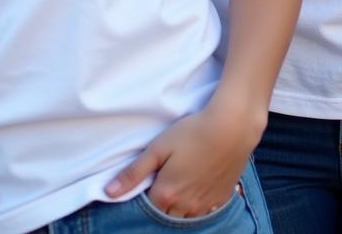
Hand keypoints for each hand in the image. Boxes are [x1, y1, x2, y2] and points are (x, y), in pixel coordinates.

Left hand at [104, 105, 259, 217]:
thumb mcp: (159, 147)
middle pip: (167, 215)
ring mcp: (205, 204)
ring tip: (185, 181)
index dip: (149, 192)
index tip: (154, 177)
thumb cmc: (194, 132)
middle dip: (164, 202)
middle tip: (169, 178)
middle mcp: (185, 206)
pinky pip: (207, 210)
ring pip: (187, 215)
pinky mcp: (223, 196)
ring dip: (182, 205)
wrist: (234, 125)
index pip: (147, 207)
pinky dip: (201, 203)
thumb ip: (134, 172)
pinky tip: (201, 185)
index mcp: (166, 195)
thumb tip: (108, 192)